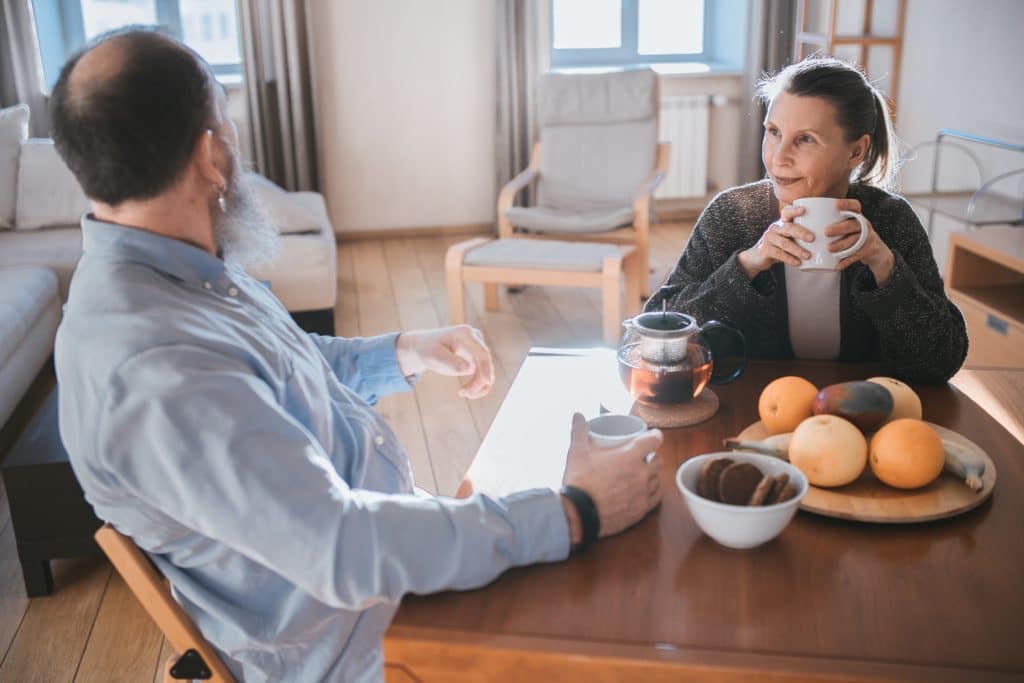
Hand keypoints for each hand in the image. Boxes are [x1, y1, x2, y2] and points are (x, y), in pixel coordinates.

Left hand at [395, 325, 494, 397]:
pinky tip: (466, 392)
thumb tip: (467, 368)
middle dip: (478, 382)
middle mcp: (475, 339)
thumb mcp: (434, 355)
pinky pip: (483, 375)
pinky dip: (478, 386)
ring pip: (487, 371)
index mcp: (465, 334)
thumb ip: (450, 361)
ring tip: (462, 393)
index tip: (486, 382)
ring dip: (478, 386)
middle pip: (485, 363)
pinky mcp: (477, 359)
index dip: (486, 367)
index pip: (481, 352)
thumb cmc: (428, 349)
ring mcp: (477, 349)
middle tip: (462, 393)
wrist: (424, 347)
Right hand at [561, 413, 662, 541]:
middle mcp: (641, 475)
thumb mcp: (577, 452)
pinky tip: (645, 491)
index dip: (654, 436)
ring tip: (641, 474)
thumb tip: (577, 415)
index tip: (651, 436)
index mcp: (630, 457)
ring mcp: (643, 494)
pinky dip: (652, 492)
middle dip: (652, 456)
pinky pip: (655, 498)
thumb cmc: (579, 481)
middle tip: (642, 456)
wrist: (578, 514)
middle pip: (658, 460)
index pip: (654, 440)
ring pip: (657, 479)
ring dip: (652, 474)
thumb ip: (579, 431)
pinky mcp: (640, 511)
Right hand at [737, 204, 814, 278]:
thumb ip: (801, 236)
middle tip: (812, 238)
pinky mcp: (765, 250)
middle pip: (788, 228)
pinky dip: (789, 259)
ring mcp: (769, 239)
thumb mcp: (788, 238)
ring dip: (797, 250)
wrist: (757, 257)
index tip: (804, 210)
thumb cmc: (779, 246)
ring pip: (784, 243)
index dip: (794, 210)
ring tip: (808, 255)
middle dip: (801, 232)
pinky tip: (797, 263)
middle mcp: (774, 228)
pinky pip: (778, 254)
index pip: (786, 212)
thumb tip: (827, 240)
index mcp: (782, 223)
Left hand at [826, 199, 894, 284]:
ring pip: (855, 241)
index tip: (835, 204)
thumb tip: (804, 216)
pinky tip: (837, 264)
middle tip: (826, 232)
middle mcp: (864, 224)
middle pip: (853, 224)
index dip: (847, 204)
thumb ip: (832, 221)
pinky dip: (846, 260)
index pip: (855, 206)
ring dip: (842, 245)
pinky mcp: (869, 250)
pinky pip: (857, 255)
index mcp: (857, 216)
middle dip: (840, 228)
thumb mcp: (847, 225)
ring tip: (829, 249)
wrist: (875, 251)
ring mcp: (868, 237)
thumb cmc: (852, 235)